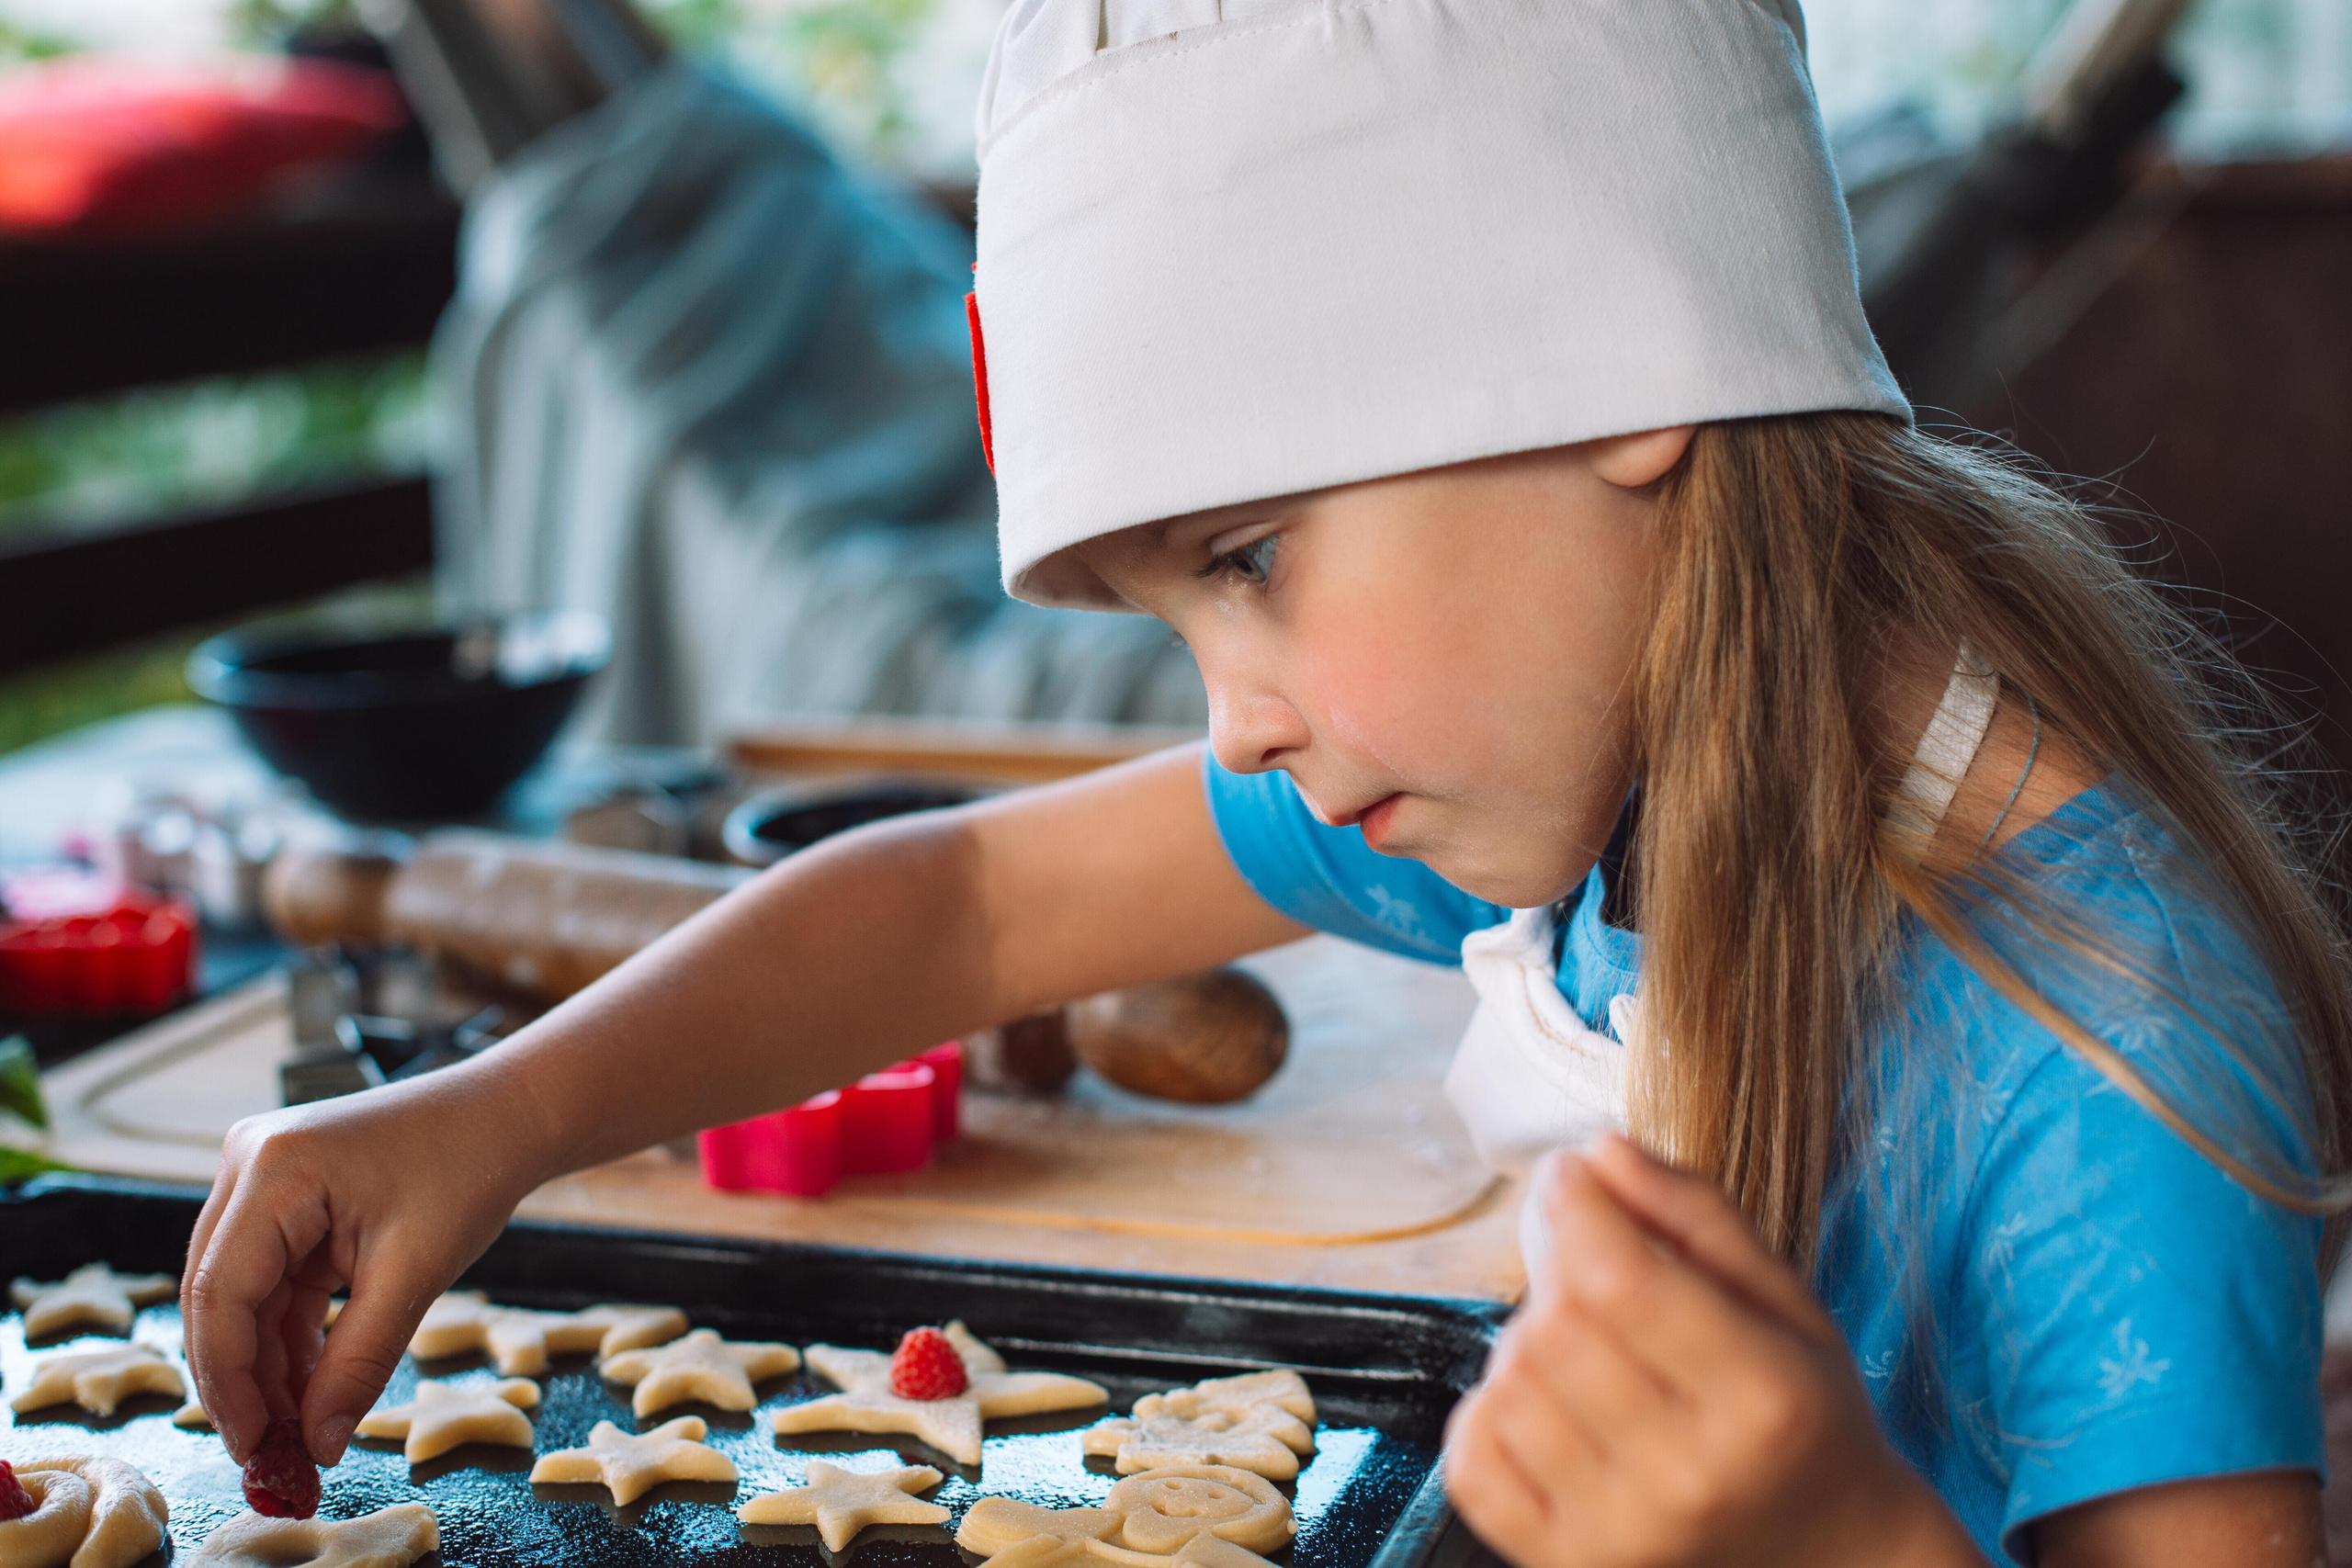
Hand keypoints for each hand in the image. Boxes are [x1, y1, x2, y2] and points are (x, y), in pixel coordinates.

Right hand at [180, 1067, 546, 1467]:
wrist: (508, 1114)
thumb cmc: (470, 1170)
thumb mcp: (415, 1273)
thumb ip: (359, 1362)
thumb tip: (318, 1446)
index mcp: (273, 1170)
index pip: (220, 1293)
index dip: (228, 1381)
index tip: (252, 1448)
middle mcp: (249, 1166)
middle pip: (220, 1297)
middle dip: (245, 1383)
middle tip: (272, 1458)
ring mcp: (263, 1181)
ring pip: (244, 1298)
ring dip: (270, 1367)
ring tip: (300, 1437)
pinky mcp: (285, 1199)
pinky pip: (273, 1282)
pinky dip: (291, 1337)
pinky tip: (312, 1392)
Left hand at [1442, 1136, 1982, 1567]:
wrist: (1825, 1560)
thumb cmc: (1802, 1418)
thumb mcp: (1785, 1303)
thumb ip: (1693, 1213)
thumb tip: (1598, 1150)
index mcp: (1763, 1399)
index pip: (1621, 1280)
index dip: (1576, 1206)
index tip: (1570, 1174)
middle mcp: (1689, 1478)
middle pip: (1555, 1327)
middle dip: (1560, 1269)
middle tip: (1594, 1269)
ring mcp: (1622, 1535)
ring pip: (1508, 1384)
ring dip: (1528, 1342)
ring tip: (1586, 1349)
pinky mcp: (1567, 1567)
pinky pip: (1472, 1462)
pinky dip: (1489, 1414)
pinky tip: (1545, 1404)